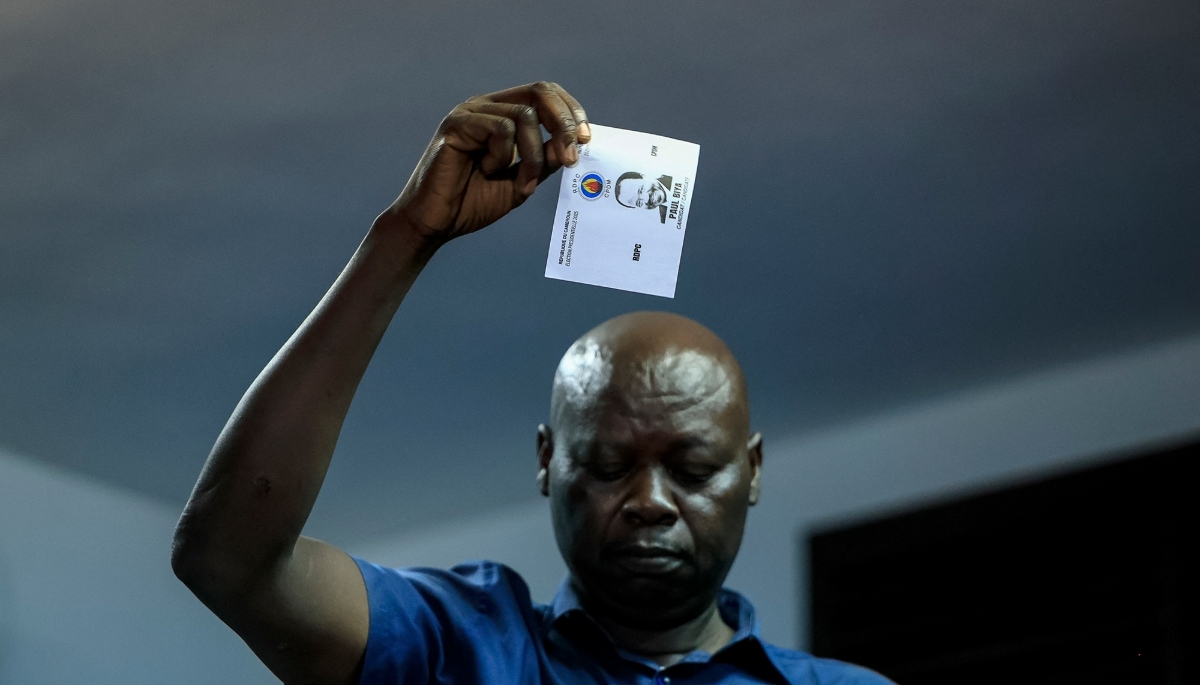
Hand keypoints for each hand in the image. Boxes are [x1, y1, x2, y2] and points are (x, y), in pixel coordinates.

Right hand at [380, 82, 590, 242]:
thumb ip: (546, 159)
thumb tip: (576, 142)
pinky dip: (504, 155)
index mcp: (504, 114)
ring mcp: (471, 111)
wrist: (436, 224)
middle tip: (572, 154)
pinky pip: (500, 128)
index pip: (547, 96)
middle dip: (564, 121)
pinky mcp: (457, 123)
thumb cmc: (473, 203)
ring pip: (525, 116)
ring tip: (520, 181)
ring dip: (533, 155)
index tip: (586, 141)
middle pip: (541, 91)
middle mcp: (488, 106)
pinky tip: (487, 170)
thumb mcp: (523, 180)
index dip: (572, 113)